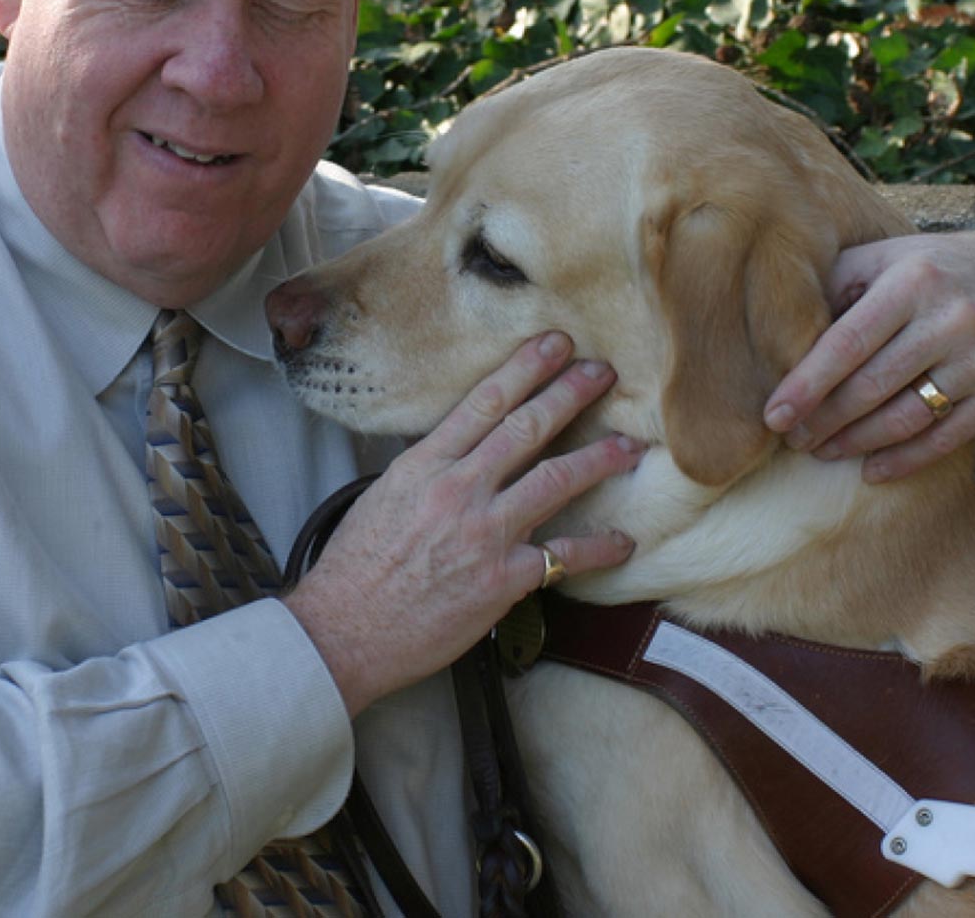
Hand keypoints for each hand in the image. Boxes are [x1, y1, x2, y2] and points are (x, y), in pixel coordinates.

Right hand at [282, 332, 641, 715]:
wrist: (345, 630)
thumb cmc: (357, 569)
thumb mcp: (383, 497)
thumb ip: (426, 470)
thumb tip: (459, 449)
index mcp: (424, 466)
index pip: (483, 402)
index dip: (525, 368)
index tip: (554, 344)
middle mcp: (458, 490)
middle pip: (526, 428)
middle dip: (569, 393)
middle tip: (602, 372)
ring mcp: (483, 533)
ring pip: (554, 480)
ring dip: (598, 458)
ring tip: (629, 445)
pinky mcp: (503, 579)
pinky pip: (564, 556)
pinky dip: (599, 547)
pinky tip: (623, 541)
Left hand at [761, 233, 974, 483]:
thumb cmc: (924, 273)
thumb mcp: (880, 260)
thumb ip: (832, 287)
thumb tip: (774, 333)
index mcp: (913, 280)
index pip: (848, 342)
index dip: (807, 384)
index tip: (774, 415)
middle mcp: (953, 318)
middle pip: (874, 385)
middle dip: (825, 420)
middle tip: (792, 439)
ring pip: (908, 417)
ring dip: (858, 443)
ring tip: (822, 451)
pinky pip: (947, 438)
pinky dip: (906, 460)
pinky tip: (871, 471)